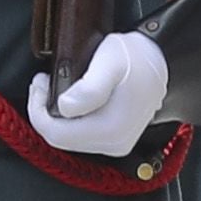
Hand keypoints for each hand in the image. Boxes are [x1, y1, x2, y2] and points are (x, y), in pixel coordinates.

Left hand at [31, 29, 168, 153]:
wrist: (164, 60)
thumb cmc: (138, 57)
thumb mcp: (111, 61)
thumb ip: (90, 87)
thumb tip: (66, 107)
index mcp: (111, 129)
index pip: (56, 134)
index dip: (37, 111)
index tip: (38, 85)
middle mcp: (114, 143)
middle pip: (60, 139)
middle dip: (44, 112)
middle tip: (43, 83)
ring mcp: (116, 144)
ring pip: (68, 139)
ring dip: (56, 115)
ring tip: (54, 87)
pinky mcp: (116, 140)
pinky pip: (81, 136)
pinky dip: (69, 119)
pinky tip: (71, 98)